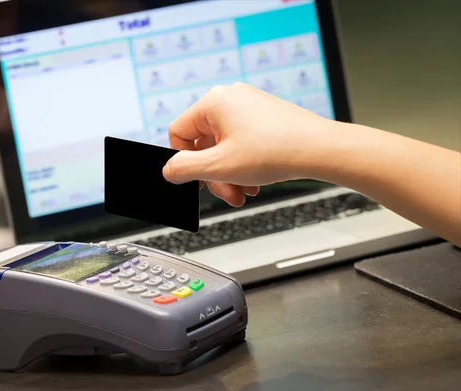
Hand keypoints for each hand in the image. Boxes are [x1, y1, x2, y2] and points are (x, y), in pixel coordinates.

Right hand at [162, 82, 333, 206]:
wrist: (320, 149)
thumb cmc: (275, 151)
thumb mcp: (219, 167)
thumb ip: (185, 169)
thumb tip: (168, 170)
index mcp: (213, 102)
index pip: (179, 133)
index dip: (184, 162)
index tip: (195, 182)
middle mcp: (230, 98)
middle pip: (204, 143)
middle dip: (214, 175)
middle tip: (227, 194)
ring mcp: (249, 106)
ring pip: (224, 147)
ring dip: (230, 174)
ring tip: (245, 191)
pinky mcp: (264, 116)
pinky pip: (242, 143)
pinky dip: (244, 165)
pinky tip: (256, 181)